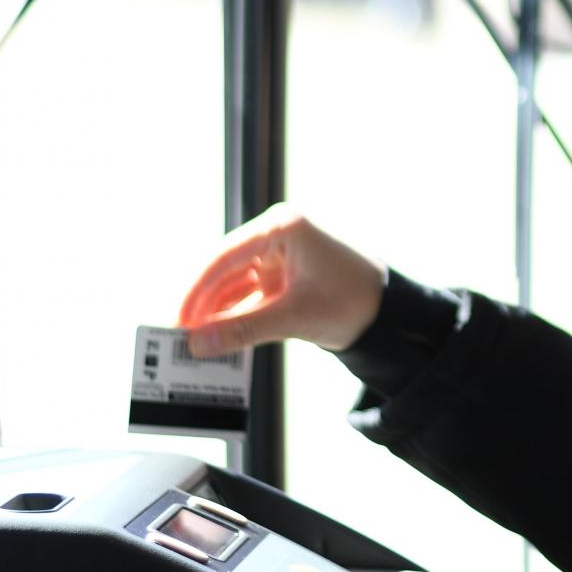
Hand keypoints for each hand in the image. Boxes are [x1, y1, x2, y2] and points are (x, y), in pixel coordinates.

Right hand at [176, 203, 386, 355]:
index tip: (178, 318)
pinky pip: (249, 297)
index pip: (225, 256)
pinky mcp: (283, 278)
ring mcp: (279, 257)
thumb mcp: (294, 317)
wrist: (393, 315)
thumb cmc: (353, 302)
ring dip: (216, 314)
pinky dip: (235, 318)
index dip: (197, 290)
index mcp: (283, 228)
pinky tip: (217, 339)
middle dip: (203, 305)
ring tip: (193, 344)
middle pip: (225, 270)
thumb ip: (243, 330)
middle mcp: (277, 236)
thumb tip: (197, 344)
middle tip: (179, 336)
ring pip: (234, 286)